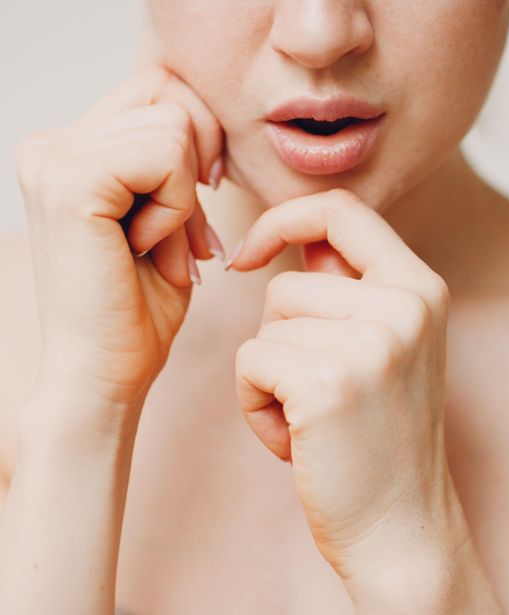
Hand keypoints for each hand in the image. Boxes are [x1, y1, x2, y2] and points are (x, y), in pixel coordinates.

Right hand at [14, 64, 226, 406]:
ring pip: (174, 125)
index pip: (158, 88)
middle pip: (169, 95)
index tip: (200, 196)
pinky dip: (178, 208)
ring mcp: (51, 159)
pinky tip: (147, 248)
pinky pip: (165, 157)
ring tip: (160, 250)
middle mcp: (49, 145)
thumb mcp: (164, 216)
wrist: (104, 373)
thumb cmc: (139, 308)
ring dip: (187, 199)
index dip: (198, 137)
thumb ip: (170, 161)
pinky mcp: (69, 182)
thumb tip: (202, 114)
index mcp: (67, 149)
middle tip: (184, 236)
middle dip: (198, 165)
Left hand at [231, 189, 461, 581]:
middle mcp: (406, 306)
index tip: (253, 256)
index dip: (284, 220)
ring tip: (311, 421)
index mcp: (422, 289)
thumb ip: (351, 290)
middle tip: (318, 396)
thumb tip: (293, 235)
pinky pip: (251, 363)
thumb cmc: (380, 440)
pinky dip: (255, 405)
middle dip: (279, 340)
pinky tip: (295, 441)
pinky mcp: (328, 384)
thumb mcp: (388, 348)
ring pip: (265, 327)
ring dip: (269, 377)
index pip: (341, 209)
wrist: (401, 528)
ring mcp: (372, 343)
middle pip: (286, 284)